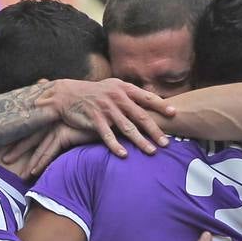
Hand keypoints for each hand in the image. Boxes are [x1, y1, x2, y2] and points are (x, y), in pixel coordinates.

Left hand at [0, 123, 92, 177]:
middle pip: (31, 138)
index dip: (22, 140)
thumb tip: (61, 143)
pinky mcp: (64, 133)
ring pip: (39, 148)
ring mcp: (58, 127)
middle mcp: (53, 123)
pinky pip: (50, 151)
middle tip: (4, 160)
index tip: (9, 148)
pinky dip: (42, 162)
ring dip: (30, 162)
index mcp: (53, 119)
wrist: (107, 117)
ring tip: (21, 175)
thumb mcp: (78, 126)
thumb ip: (69, 133)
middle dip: (17, 149)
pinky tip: (34, 171)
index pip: (34, 131)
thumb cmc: (94, 121)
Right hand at [45, 78, 174, 158]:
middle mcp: (117, 98)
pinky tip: (124, 155)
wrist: (67, 94)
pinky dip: (115, 145)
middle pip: (141, 116)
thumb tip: (152, 96)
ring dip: (141, 141)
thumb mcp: (113, 86)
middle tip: (167, 143)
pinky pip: (107, 135)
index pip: (147, 97)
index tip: (174, 114)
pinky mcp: (95, 120)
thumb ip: (131, 93)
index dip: (161, 106)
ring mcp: (106, 109)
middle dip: (155, 131)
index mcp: (124, 88)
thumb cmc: (94, 92)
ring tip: (152, 151)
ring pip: (127, 128)